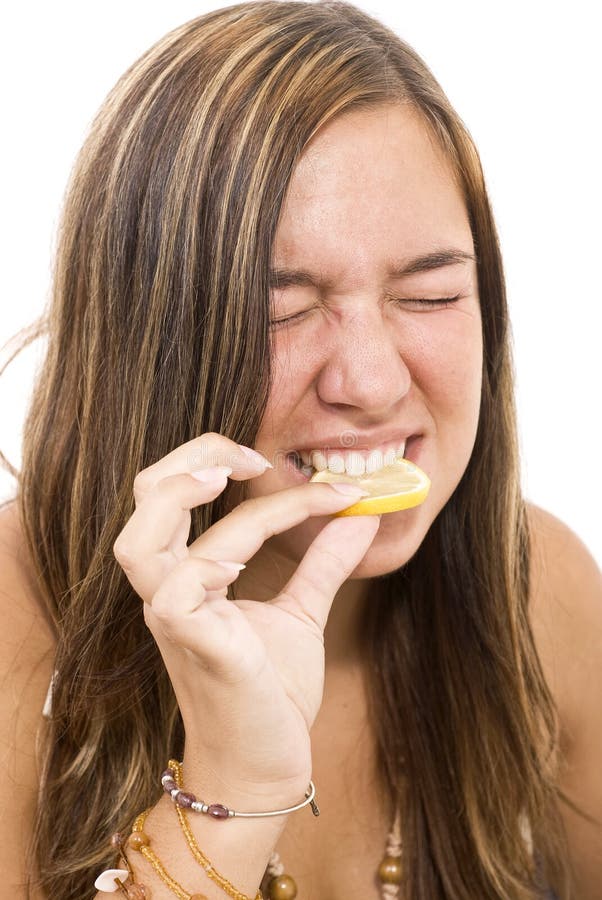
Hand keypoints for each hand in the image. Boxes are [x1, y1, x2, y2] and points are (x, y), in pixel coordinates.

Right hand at [113, 432, 379, 799]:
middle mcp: (168, 589)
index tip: (319, 476)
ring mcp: (171, 616)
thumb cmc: (273, 691)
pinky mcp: (189, 642)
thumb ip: (322, 561)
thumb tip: (361, 512)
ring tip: (232, 473)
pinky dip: (213, 555)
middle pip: (145, 499)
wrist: (265, 766)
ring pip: (141, 539)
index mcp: (188, 574)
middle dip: (194, 458)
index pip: (190, 495)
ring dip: (181, 495)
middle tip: (252, 456)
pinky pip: (181, 587)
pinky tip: (247, 553)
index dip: (240, 467)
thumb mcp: (302, 613)